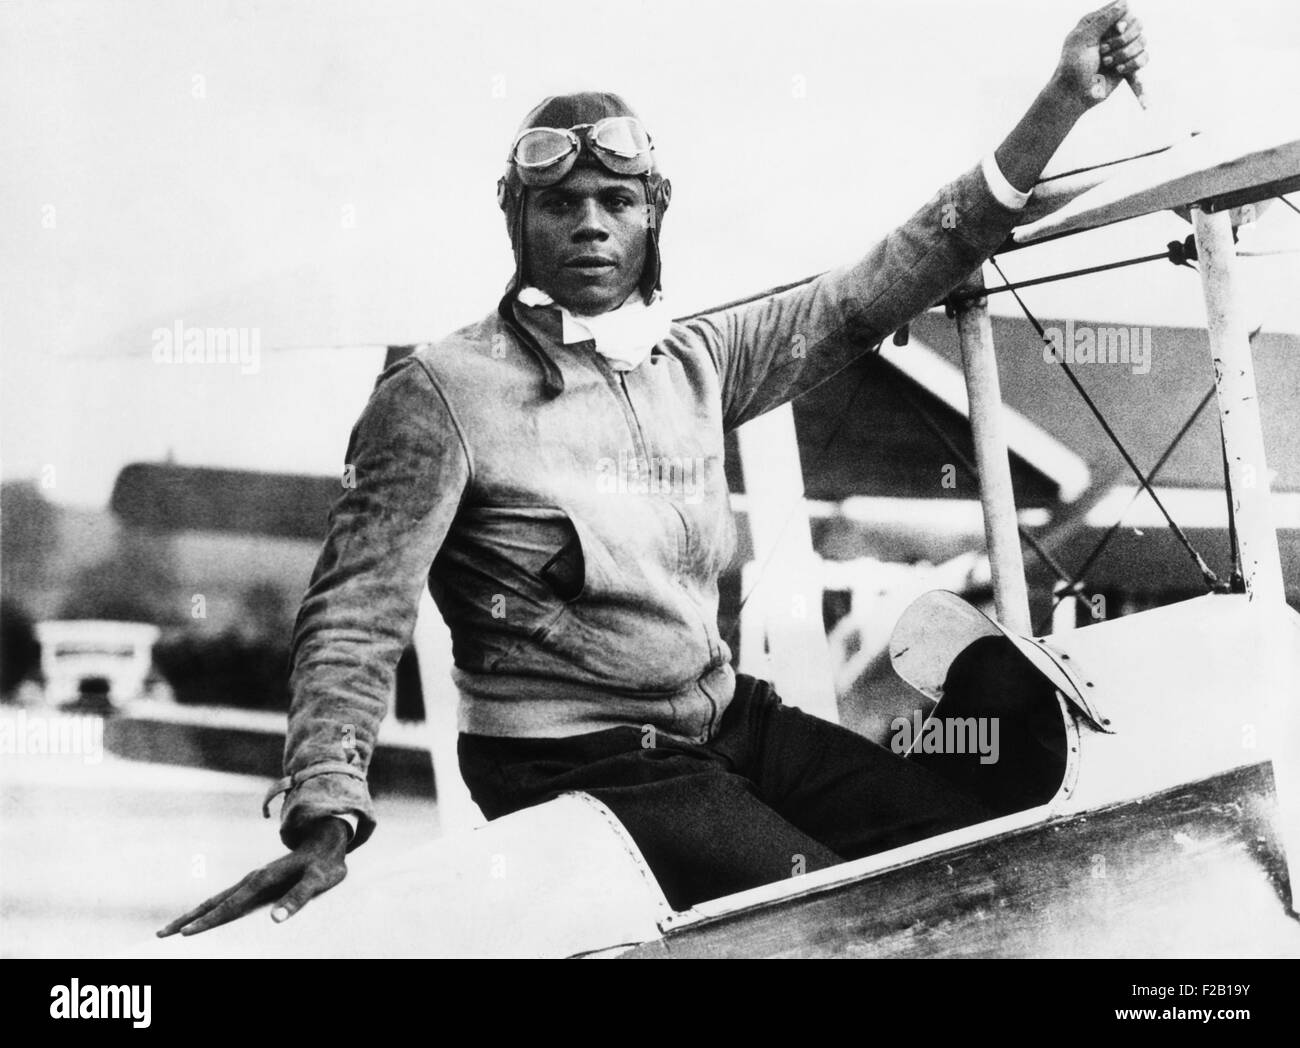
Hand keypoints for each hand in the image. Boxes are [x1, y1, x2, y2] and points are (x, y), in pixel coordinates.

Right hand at [156, 816, 349, 936]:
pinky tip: (202, 917)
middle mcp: (252, 879)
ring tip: (171, 929)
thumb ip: (299, 898)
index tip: (186, 934)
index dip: (208, 921)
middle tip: (160, 935)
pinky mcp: (256, 882)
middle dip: (187, 919)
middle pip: (213, 902)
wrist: (328, 842)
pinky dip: (209, 909)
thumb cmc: (325, 864)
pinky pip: (227, 898)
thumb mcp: (318, 880)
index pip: (230, 906)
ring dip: (193, 914)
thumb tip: (276, 919)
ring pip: (216, 899)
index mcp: (262, 880)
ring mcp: (252, 879)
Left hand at [1052, 0, 1148, 109]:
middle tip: (1103, 52)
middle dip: (1123, 40)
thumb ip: (1103, 20)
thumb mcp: (1084, 39)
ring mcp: (1120, 49)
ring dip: (1125, 54)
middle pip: (1137, 24)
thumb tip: (1124, 2)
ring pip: (1142, 41)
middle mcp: (1111, 33)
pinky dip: (1133, 64)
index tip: (1117, 29)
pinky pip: (1144, 58)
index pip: (1123, 10)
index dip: (1124, 19)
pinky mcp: (1127, 64)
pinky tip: (1118, 71)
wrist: (1074, 95)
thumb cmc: (1074, 67)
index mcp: (1097, 22)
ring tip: (1107, 64)